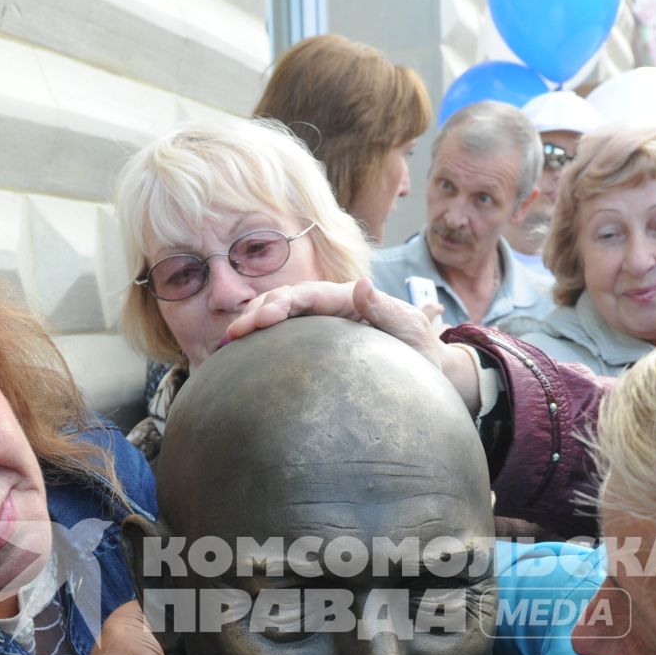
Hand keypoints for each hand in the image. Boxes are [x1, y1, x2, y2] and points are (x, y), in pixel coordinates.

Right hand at [227, 277, 481, 411]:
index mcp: (349, 300)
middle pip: (288, 301)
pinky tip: (238, 356)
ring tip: (229, 341)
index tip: (263, 318)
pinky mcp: (315, 344)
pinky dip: (261, 342)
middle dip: (259, 312)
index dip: (283, 303)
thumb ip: (388, 309)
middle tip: (236, 334)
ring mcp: (322, 326)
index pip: (310, 295)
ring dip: (254, 324)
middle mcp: (332, 308)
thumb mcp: (411, 330)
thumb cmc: (422, 350)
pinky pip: (284, 338)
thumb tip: (361, 284)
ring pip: (281, 317)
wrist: (426, 370)